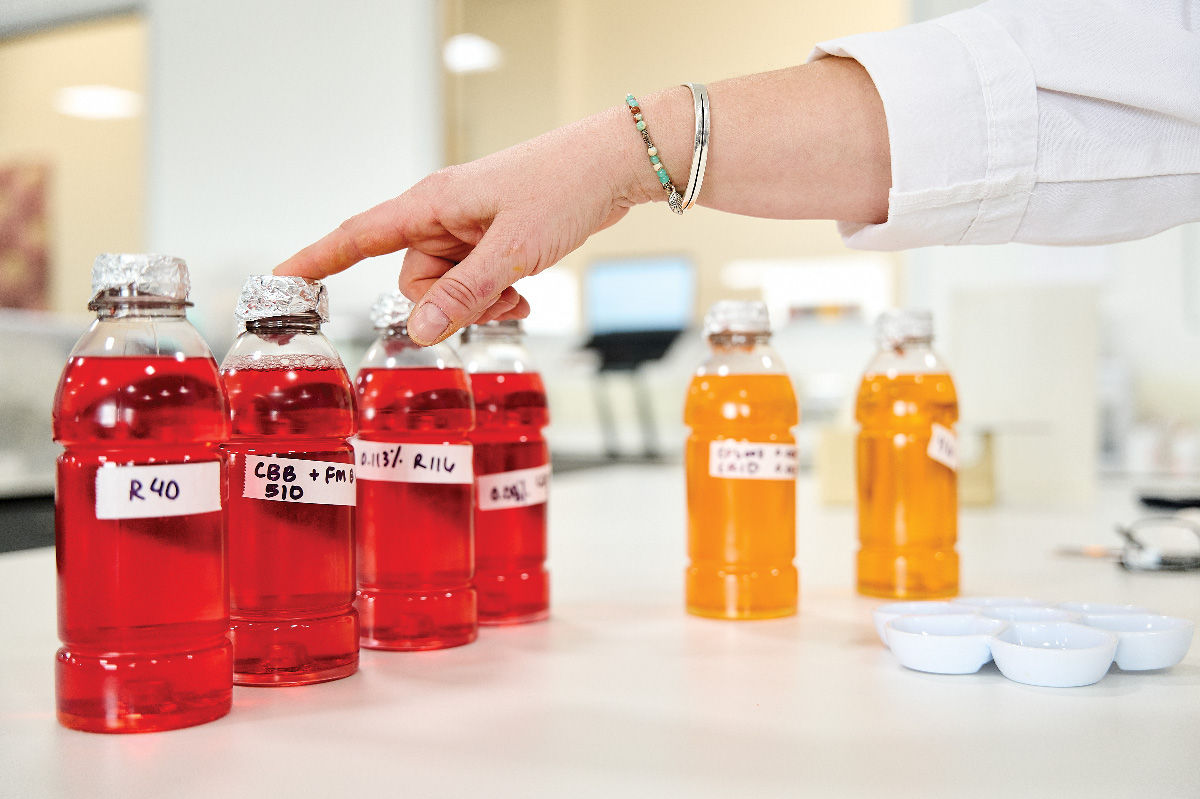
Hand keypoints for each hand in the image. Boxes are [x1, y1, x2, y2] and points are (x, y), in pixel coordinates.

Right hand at [274, 105, 654, 344]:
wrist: (615, 166)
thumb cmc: (562, 187)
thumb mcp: (512, 250)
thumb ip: (465, 293)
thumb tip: (420, 330)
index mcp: (431, 204)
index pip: (357, 237)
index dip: (316, 260)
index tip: (280, 282)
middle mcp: (442, 215)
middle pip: (415, 280)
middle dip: (448, 305)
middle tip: (495, 301)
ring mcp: (469, 227)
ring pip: (449, 287)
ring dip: (479, 303)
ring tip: (518, 295)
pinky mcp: (493, 237)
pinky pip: (475, 281)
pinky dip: (494, 296)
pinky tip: (523, 294)